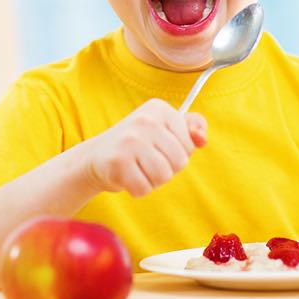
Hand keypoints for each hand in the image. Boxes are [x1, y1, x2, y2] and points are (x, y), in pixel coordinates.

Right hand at [85, 98, 206, 196]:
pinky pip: (144, 188)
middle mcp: (145, 120)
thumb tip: (202, 138)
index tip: (157, 147)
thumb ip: (191, 129)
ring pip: (164, 176)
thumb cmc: (138, 145)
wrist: (96, 157)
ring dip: (153, 181)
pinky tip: (127, 177)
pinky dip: (138, 190)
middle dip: (167, 169)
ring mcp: (130, 140)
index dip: (176, 154)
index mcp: (160, 108)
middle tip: (146, 161)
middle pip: (179, 162)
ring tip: (139, 169)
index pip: (189, 145)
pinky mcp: (118, 162)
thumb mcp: (166, 131)